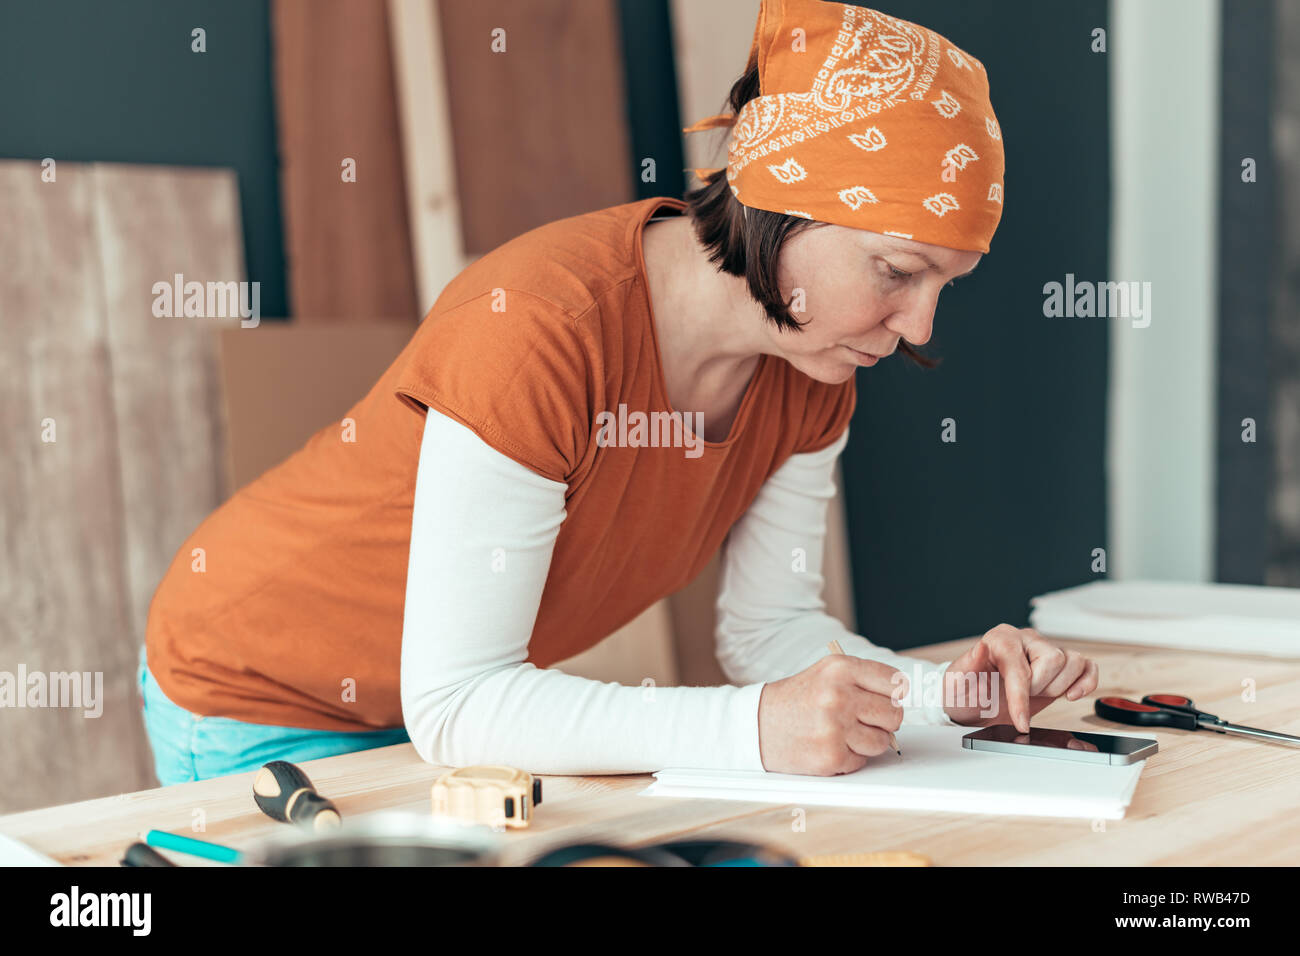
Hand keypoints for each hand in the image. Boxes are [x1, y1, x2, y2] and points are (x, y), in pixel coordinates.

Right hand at [757, 654, 904, 775]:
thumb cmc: (796, 699)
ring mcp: (835, 728)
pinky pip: (862, 761)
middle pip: (894, 715)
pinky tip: (828, 745)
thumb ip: (864, 680)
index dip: (894, 695)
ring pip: (882, 742)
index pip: (895, 683)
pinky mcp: (831, 757)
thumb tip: (903, 699)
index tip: (886, 699)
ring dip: (866, 741)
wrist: (757, 725)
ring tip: (841, 732)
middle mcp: (838, 695)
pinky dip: (850, 757)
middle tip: (862, 719)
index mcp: (840, 668)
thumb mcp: (826, 672)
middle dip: (883, 721)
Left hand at [941, 624, 1098, 732]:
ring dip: (1058, 687)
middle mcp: (1025, 640)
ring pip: (1072, 662)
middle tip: (1021, 698)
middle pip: (1053, 659)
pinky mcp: (1060, 667)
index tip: (1020, 722)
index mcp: (1000, 639)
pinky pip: (1086, 666)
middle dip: (1038, 688)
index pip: (1020, 664)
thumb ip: (969, 665)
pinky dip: (1086, 682)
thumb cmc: (965, 691)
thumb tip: (981, 648)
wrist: (972, 703)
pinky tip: (1072, 695)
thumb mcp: (957, 683)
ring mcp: (1044, 651)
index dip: (1021, 696)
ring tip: (1036, 694)